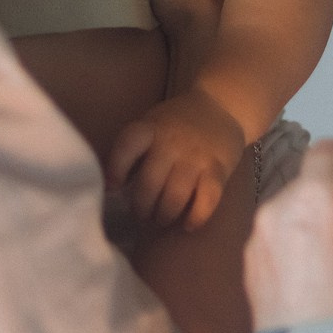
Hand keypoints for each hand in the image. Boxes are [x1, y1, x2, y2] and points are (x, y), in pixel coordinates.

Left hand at [109, 89, 247, 229]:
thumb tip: (112, 188)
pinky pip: (207, 200)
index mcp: (149, 129)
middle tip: (142, 215)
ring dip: (164, 215)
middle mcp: (171, 142)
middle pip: (150, 183)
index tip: (112, 189)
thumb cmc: (177, 124)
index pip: (127, 146)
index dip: (116, 169)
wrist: (221, 107)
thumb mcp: (151, 126)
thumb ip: (134, 152)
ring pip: (175, 196)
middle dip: (142, 207)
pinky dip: (196, 217)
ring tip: (161, 220)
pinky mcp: (218, 170)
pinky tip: (188, 225)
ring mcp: (196, 156)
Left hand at [245, 138, 332, 330]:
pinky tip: (326, 285)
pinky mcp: (251, 275)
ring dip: (318, 225)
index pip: (332, 149)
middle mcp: (280, 212)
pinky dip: (299, 252)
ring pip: (293, 215)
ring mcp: (260, 244)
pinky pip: (278, 245)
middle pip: (311, 183)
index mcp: (319, 196)